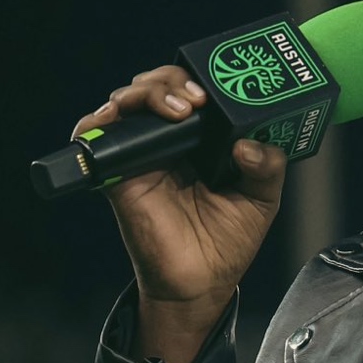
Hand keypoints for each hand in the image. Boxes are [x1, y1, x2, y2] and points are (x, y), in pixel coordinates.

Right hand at [73, 65, 287, 361]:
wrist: (201, 283)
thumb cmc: (228, 241)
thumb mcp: (262, 197)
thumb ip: (268, 165)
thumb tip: (249, 142)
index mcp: (203, 138)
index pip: (192, 88)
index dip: (198, 79)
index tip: (212, 93)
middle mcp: (170, 140)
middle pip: (158, 84)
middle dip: (171, 80)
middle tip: (194, 102)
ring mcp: (142, 154)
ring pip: (129, 100)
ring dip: (146, 92)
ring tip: (176, 110)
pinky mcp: (119, 174)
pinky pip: (94, 136)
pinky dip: (96, 119)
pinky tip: (114, 116)